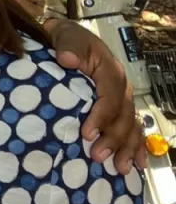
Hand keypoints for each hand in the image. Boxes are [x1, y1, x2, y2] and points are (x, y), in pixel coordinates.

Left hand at [45, 17, 145, 173]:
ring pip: (131, 125)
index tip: (87, 134)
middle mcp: (121, 86)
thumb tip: (66, 59)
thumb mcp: (66, 36)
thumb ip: (68, 47)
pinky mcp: (120, 105)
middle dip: (113, 138)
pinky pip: (133, 126)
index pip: (109, 98)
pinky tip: (137, 162)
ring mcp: (123, 97)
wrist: (68, 37)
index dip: (100, 117)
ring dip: (127, 147)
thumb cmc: (66, 39)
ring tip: (120, 167)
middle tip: (98, 157)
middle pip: (123, 116)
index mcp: (110, 71)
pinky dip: (136, 145)